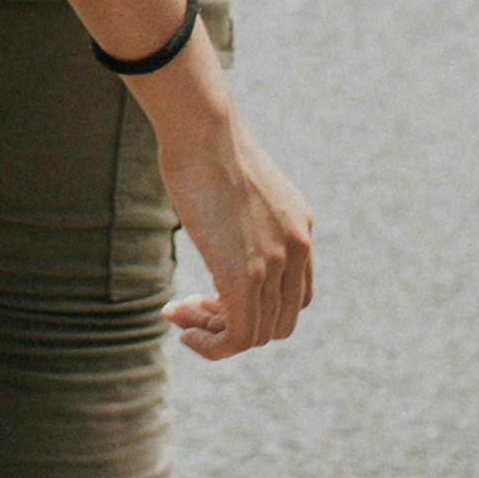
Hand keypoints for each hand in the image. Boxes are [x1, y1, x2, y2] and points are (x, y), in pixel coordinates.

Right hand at [137, 55, 312, 358]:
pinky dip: (211, 346)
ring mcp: (275, 265)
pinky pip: (237, 337)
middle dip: (234, 325)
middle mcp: (297, 250)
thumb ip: (243, 211)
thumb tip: (218, 220)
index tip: (213, 296)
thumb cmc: (205, 144)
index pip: (296, 296)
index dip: (258, 308)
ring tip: (178, 317)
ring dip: (213, 334)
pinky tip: (182, 333)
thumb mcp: (238, 181)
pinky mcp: (246, 276)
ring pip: (256, 334)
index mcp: (300, 228)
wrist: (203, 131)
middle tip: (191, 311)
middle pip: (279, 322)